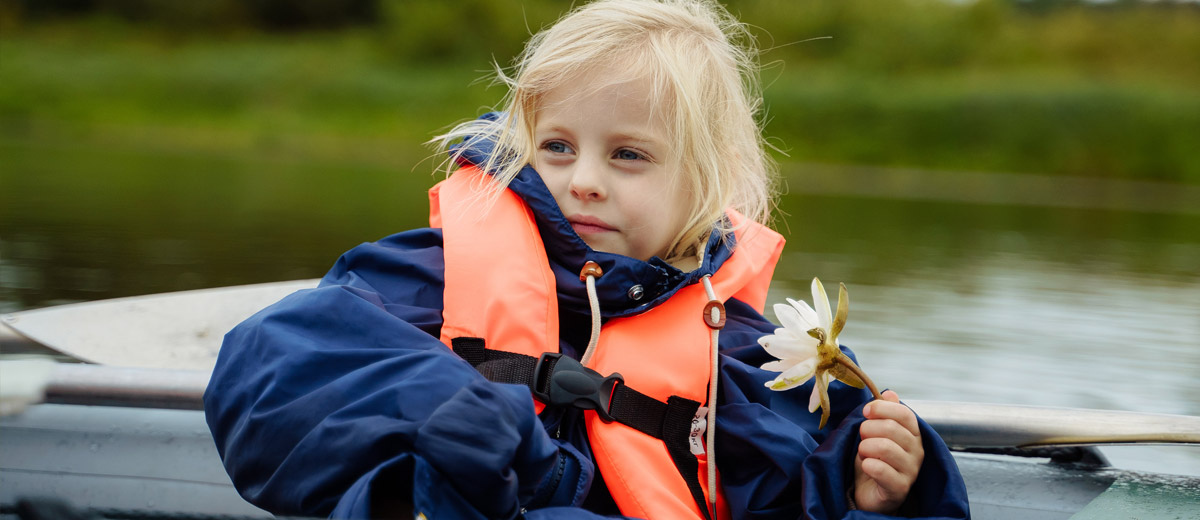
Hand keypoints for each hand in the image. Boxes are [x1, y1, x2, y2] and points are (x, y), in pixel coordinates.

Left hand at [853, 390, 923, 513]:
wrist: (869, 491)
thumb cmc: (875, 458)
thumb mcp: (877, 432)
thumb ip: (885, 412)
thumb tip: (890, 393)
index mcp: (913, 434)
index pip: (904, 413)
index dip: (881, 409)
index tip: (865, 411)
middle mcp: (917, 452)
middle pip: (892, 428)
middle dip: (868, 429)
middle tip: (862, 437)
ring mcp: (911, 471)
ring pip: (885, 448)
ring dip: (866, 447)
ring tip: (863, 453)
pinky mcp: (900, 489)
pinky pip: (883, 471)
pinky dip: (869, 465)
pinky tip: (866, 465)